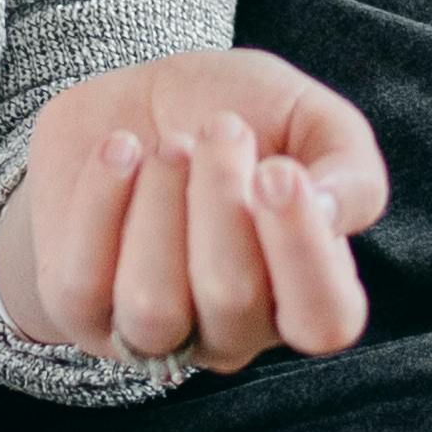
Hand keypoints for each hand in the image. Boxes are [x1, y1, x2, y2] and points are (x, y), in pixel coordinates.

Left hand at [0, 51, 386, 370]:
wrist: (141, 97)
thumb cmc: (241, 111)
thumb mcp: (310, 117)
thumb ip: (348, 168)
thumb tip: (331, 213)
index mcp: (304, 295)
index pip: (325, 320)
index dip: (303, 250)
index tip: (278, 169)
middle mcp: (234, 332)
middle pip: (232, 300)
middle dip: (221, 196)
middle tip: (221, 128)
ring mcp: (154, 333)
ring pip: (153, 306)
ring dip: (162, 203)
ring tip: (171, 144)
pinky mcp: (83, 312)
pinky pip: (83, 286)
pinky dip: (101, 204)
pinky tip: (121, 150)